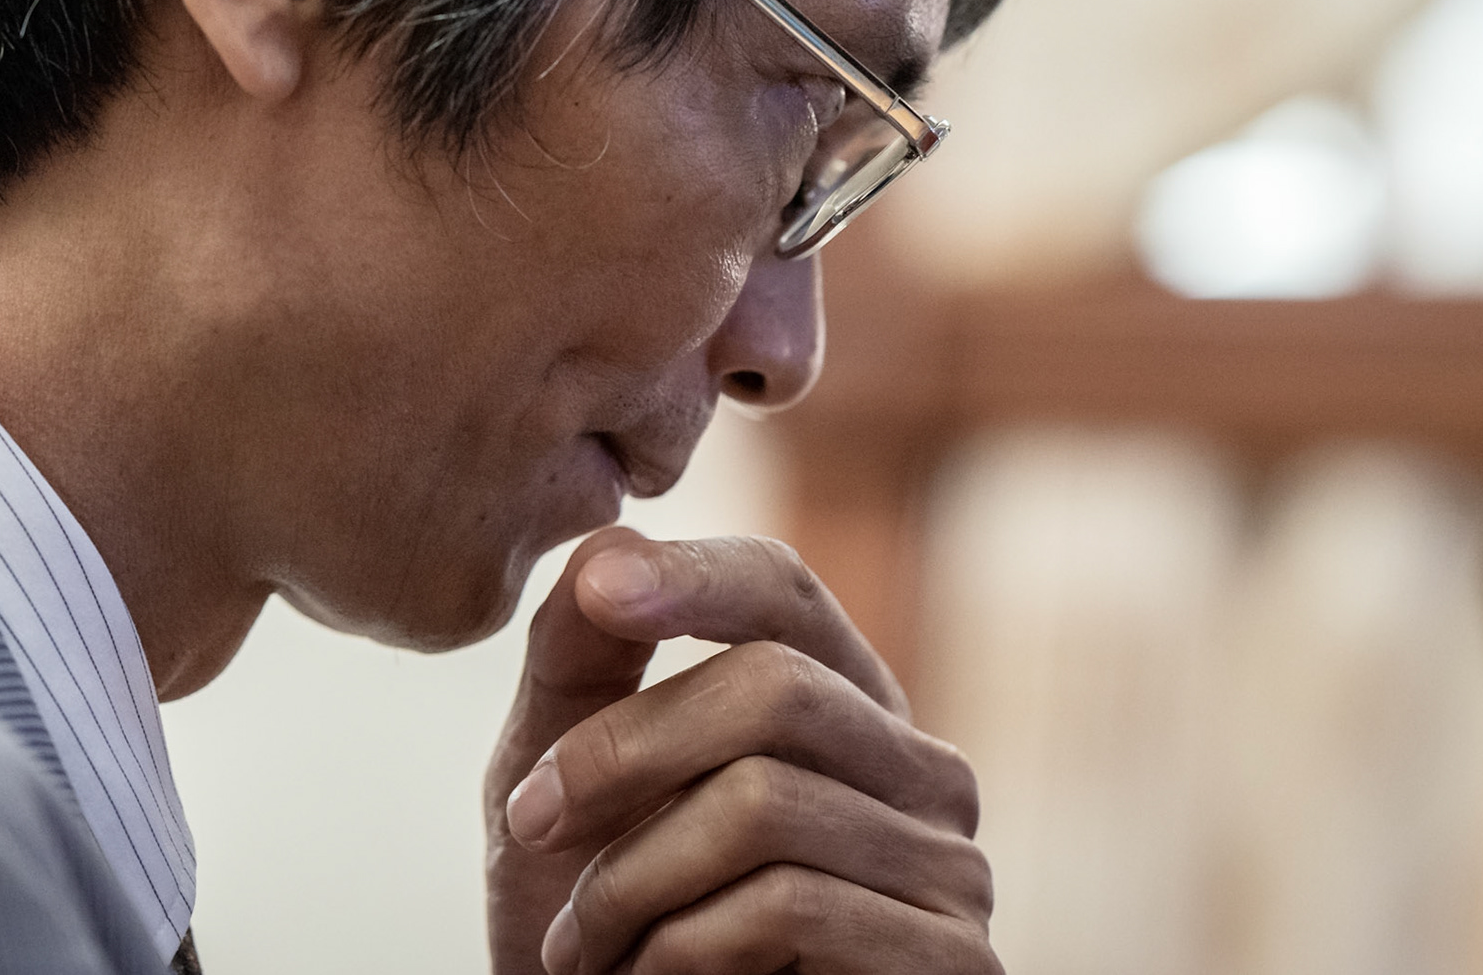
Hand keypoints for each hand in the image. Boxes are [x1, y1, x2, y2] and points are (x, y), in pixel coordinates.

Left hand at [483, 527, 995, 974]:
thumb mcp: (567, 780)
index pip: (786, 589)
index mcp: (840, 703)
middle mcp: (918, 769)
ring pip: (765, 802)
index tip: (599, 591)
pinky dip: (679, 951)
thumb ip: (581, 660)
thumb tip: (601, 549)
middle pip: (772, 687)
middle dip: (620, 753)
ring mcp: (949, 868)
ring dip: (630, 882)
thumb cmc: (609, 933)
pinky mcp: (952, 964)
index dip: (695, 575)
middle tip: (529, 825)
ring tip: (583, 946)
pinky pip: (789, 907)